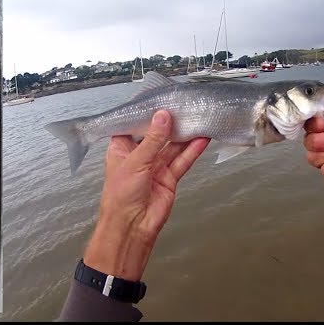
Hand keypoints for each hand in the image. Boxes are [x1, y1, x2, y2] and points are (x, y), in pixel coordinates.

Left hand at [83, 110, 209, 281]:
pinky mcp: (169, 177)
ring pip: (172, 146)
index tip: (160, 97)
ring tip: (198, 117)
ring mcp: (155, 166)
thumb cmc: (121, 195)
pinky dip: (192, 150)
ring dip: (185, 135)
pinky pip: (182, 160)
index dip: (146, 112)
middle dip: (169, 121)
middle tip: (184, 104)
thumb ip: (153, 139)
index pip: (134, 124)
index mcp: (122, 147)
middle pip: (157, 134)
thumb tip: (163, 116)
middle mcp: (139, 155)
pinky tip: (202, 138)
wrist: (132, 227)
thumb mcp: (135, 162)